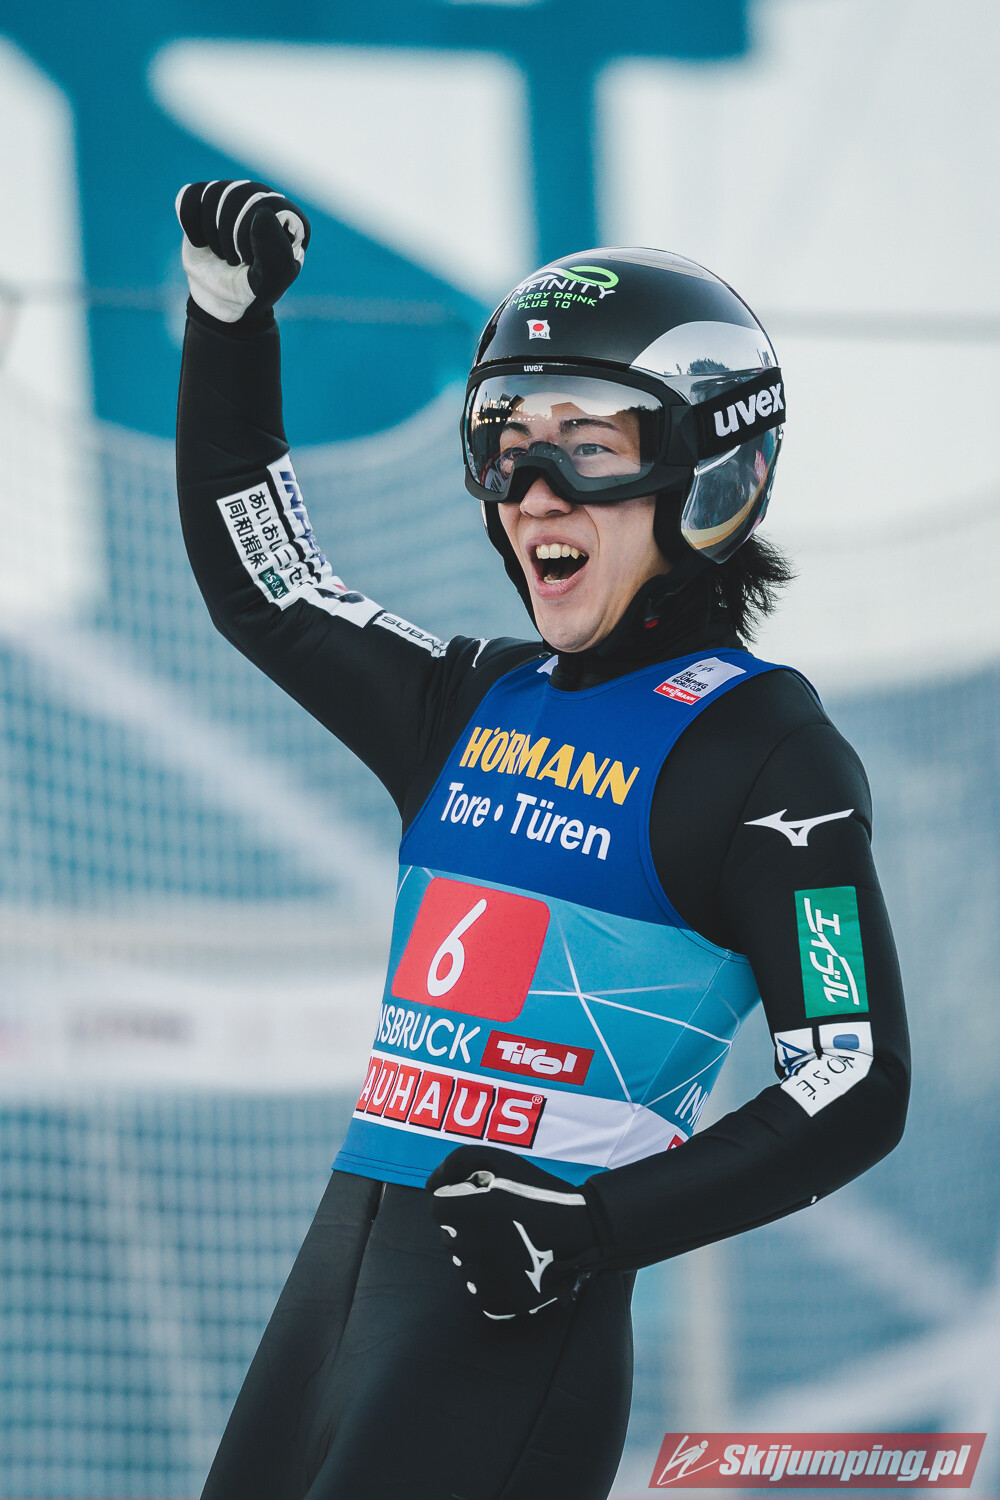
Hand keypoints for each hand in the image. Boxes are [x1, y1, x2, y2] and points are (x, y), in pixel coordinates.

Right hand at [175, 179, 310, 324]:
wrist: (223, 301)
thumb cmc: (253, 291)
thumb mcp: (270, 281)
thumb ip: (274, 251)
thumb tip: (262, 211)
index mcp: (289, 218)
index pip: (267, 204)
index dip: (250, 234)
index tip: (250, 261)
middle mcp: (263, 200)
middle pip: (237, 194)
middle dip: (228, 236)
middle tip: (233, 261)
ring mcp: (234, 198)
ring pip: (213, 193)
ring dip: (210, 231)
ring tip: (220, 254)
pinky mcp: (206, 202)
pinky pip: (190, 196)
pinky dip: (190, 223)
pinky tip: (200, 242)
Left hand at [427, 1145, 600, 1318]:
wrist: (580, 1229)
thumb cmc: (537, 1190)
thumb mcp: (498, 1160)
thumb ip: (456, 1162)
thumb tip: (430, 1184)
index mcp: (465, 1211)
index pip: (439, 1208)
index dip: (461, 1201)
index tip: (484, 1201)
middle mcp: (468, 1246)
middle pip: (450, 1236)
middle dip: (467, 1227)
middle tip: (501, 1221)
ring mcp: (481, 1278)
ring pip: (463, 1263)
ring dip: (479, 1253)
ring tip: (511, 1242)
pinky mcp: (495, 1301)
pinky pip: (477, 1289)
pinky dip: (490, 1278)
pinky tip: (513, 1264)